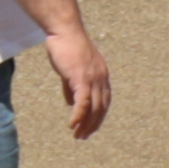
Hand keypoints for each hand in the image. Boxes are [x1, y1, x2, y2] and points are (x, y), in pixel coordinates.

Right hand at [42, 17, 110, 134]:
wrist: (64, 30)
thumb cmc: (66, 46)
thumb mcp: (72, 69)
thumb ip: (73, 87)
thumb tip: (72, 104)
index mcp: (102, 75)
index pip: (104, 101)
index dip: (98, 116)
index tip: (90, 128)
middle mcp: (101, 78)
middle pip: (101, 108)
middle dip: (93, 124)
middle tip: (83, 137)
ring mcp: (93, 78)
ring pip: (93, 108)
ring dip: (86, 124)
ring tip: (78, 135)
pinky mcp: (81, 78)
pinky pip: (83, 103)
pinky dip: (79, 116)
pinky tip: (72, 125)